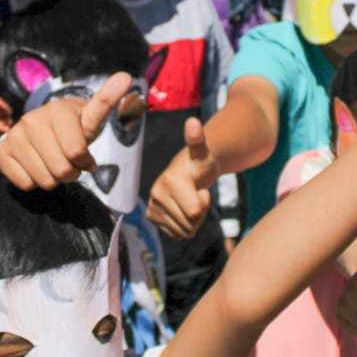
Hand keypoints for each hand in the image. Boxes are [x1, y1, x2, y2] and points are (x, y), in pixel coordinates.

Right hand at [0, 72, 132, 190]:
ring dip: (53, 180)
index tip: (86, 157)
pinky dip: (34, 182)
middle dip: (71, 174)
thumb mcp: (91, 118)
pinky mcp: (0, 151)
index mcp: (57, 111)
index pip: (75, 152)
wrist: (46, 129)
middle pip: (60, 171)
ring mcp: (13, 135)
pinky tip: (36, 166)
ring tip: (53, 163)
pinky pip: (24, 183)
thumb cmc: (74, 127)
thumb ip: (106, 101)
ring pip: (43, 180)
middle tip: (69, 163)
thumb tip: (125, 76)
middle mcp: (31, 120)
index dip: (85, 162)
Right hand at [148, 118, 219, 238]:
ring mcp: (152, 207)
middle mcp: (156, 195)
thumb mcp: (202, 151)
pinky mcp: (151, 217)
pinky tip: (182, 209)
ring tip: (189, 201)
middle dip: (199, 212)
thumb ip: (197, 139)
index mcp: (169, 182)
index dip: (205, 202)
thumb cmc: (199, 162)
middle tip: (195, 194)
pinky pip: (176, 234)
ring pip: (184, 231)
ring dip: (193, 220)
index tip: (200, 187)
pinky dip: (184, 226)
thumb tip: (193, 122)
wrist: (188, 171)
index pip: (197, 212)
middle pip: (190, 224)